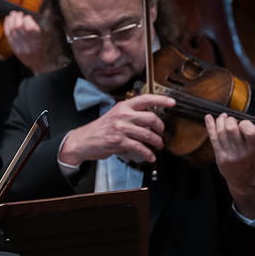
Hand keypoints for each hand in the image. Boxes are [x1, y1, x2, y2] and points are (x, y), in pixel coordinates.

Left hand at [3, 11, 55, 72]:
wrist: (40, 63)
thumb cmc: (46, 46)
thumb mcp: (49, 35)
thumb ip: (47, 22)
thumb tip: (48, 10)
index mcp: (39, 40)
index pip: (30, 28)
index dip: (27, 19)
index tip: (28, 17)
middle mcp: (29, 44)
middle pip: (18, 28)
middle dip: (17, 17)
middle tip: (19, 13)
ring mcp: (20, 47)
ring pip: (12, 31)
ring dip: (11, 20)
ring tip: (13, 14)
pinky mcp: (15, 49)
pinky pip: (8, 36)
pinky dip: (6, 26)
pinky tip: (7, 19)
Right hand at [59, 94, 175, 164]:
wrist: (81, 141)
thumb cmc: (98, 130)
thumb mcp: (113, 116)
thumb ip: (129, 116)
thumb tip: (147, 122)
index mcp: (122, 106)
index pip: (145, 99)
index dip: (161, 99)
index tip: (172, 102)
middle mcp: (123, 115)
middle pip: (151, 118)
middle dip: (160, 127)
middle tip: (161, 133)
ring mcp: (121, 129)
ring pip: (147, 134)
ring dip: (156, 142)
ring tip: (158, 145)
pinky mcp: (119, 142)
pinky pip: (140, 148)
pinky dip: (148, 153)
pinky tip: (150, 156)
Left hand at [206, 110, 254, 218]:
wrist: (245, 181)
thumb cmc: (253, 161)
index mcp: (254, 148)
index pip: (249, 130)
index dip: (244, 122)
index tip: (243, 122)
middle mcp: (241, 152)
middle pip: (231, 129)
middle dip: (230, 120)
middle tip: (231, 119)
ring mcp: (228, 155)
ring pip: (220, 133)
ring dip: (220, 121)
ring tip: (223, 118)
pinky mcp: (219, 157)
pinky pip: (213, 139)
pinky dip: (210, 127)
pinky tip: (208, 118)